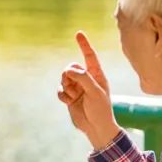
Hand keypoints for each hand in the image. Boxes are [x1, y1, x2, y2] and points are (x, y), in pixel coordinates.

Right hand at [58, 31, 120, 148]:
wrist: (95, 127)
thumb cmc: (101, 110)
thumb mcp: (95, 92)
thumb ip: (83, 78)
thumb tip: (69, 69)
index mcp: (97, 75)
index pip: (90, 56)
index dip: (84, 45)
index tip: (78, 33)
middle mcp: (87, 79)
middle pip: (71, 68)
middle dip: (68, 76)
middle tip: (74, 87)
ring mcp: (77, 87)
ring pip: (64, 79)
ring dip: (66, 88)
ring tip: (74, 97)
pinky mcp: (69, 96)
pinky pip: (60, 90)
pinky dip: (62, 96)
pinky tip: (69, 102)